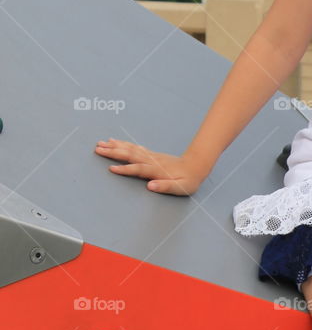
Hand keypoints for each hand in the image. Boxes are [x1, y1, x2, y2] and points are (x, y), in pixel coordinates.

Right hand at [94, 138, 209, 195]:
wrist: (196, 166)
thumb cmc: (188, 180)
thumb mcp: (180, 187)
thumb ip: (165, 186)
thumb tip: (149, 186)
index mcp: (156, 170)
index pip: (137, 169)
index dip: (125, 169)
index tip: (111, 168)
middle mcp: (151, 161)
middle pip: (130, 155)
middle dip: (113, 152)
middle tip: (98, 148)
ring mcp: (151, 156)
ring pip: (131, 149)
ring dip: (116, 146)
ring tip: (102, 143)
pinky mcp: (151, 155)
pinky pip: (135, 148)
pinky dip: (125, 144)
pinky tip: (117, 142)